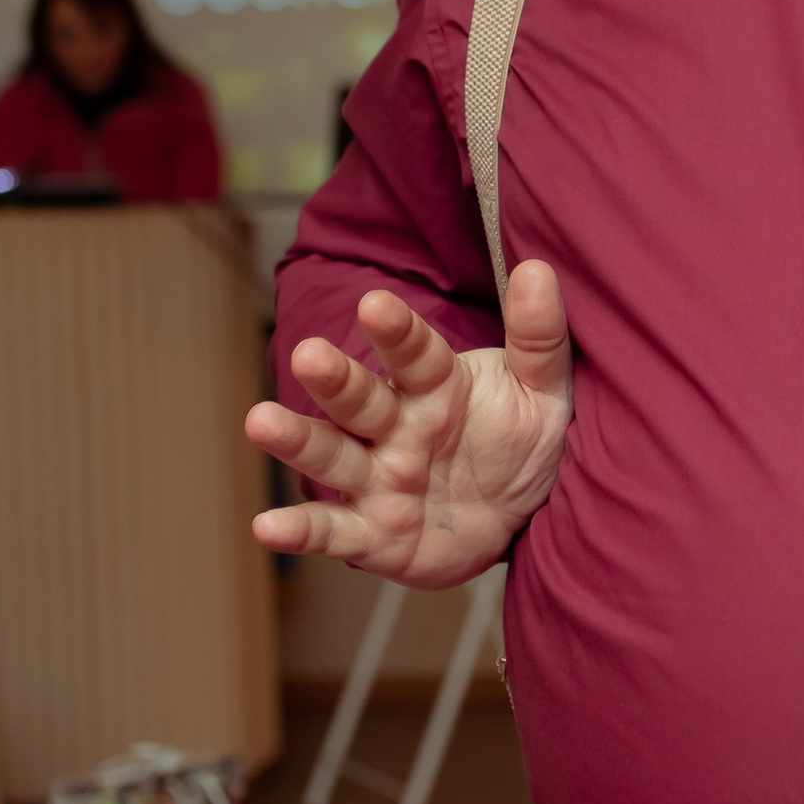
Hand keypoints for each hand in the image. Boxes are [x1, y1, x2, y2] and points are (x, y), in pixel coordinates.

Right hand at [245, 275, 573, 588]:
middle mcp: (396, 426)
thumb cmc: (520, 443)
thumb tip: (537, 269)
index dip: (396, 331)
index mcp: (435, 385)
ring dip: (297, 440)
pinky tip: (266, 527)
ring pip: (333, 455)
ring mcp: (377, 479)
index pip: (415, 353)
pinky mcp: (369, 533)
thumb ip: (538, 335)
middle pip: (360, 399)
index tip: (376, 304)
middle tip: (309, 355)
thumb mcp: (543, 390)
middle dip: (335, 379)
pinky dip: (299, 531)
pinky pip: (331, 531)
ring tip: (260, 422)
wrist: (517, 522)